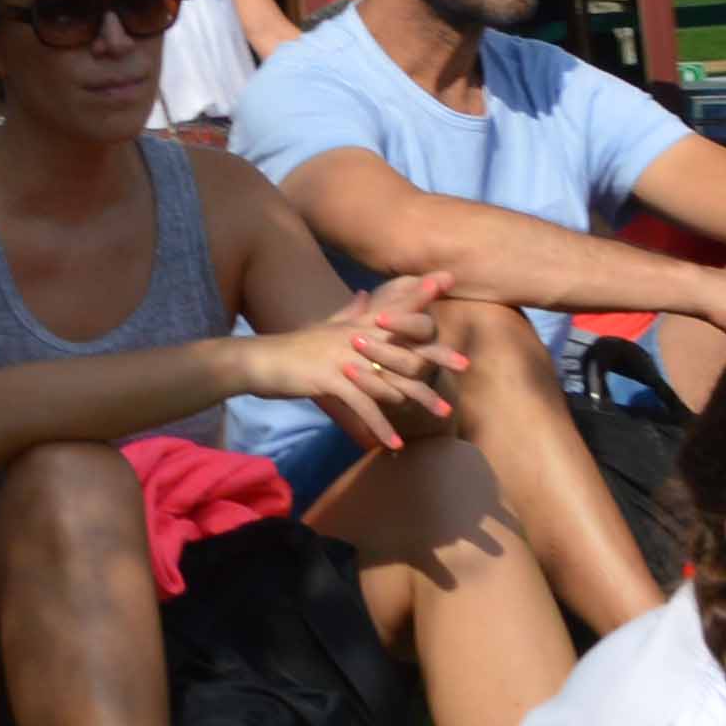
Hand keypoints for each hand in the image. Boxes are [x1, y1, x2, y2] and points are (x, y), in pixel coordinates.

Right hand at [236, 276, 460, 450]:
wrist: (259, 361)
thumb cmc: (292, 347)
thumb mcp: (322, 326)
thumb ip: (347, 312)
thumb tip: (363, 293)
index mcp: (355, 325)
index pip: (396, 310)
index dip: (422, 300)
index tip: (447, 282)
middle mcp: (355, 337)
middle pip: (404, 345)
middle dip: (437, 355)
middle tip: (466, 364)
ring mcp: (344, 358)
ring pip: (392, 379)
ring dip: (419, 399)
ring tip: (444, 415)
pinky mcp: (331, 379)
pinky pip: (363, 405)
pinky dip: (380, 425)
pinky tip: (394, 444)